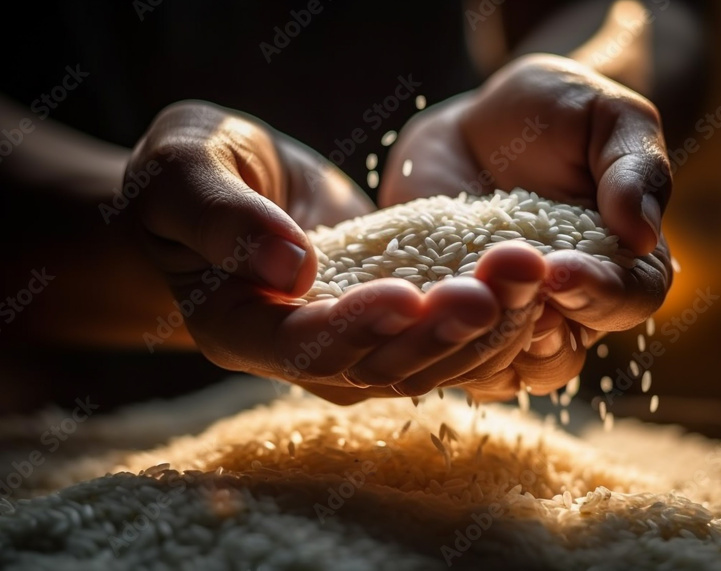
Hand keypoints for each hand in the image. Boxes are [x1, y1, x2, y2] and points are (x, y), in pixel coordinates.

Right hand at [127, 101, 523, 403]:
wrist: (226, 185)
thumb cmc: (188, 173)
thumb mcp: (183, 172)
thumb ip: (222, 218)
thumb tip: (291, 267)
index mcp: (241, 329)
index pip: (300, 346)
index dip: (352, 328)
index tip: (403, 293)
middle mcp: (305, 355)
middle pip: (378, 369)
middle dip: (438, 334)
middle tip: (492, 290)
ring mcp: (356, 345)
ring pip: (428, 362)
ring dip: (483, 329)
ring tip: (529, 275)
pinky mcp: (397, 323)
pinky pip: (452, 338)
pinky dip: (496, 318)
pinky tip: (537, 280)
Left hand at [379, 54, 672, 400]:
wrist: (481, 123)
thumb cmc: (560, 111)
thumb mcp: (610, 116)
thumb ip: (634, 167)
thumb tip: (643, 233)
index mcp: (624, 267)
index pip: (630, 300)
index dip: (600, 292)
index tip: (562, 267)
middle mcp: (570, 311)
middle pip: (562, 355)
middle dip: (529, 325)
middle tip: (498, 280)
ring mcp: (506, 322)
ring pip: (498, 369)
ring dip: (473, 342)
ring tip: (451, 296)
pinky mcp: (449, 319)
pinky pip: (438, 353)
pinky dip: (423, 336)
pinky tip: (404, 302)